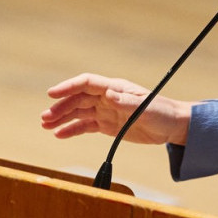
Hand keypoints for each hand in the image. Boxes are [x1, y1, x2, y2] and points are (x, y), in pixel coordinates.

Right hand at [40, 73, 194, 144]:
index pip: (87, 83)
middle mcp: (107, 97)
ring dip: (62, 118)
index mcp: (115, 88)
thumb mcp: (146, 107)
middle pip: (78, 99)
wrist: (172, 126)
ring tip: (46, 126)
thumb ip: (126, 102)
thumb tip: (108, 93)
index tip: (51, 94)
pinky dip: (71, 130)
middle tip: (45, 118)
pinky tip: (59, 134)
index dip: (68, 86)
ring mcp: (106, 111)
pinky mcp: (108, 125)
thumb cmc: (162, 112)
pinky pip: (86, 126)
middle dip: (61, 107)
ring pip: (79, 112)